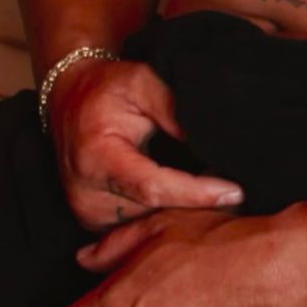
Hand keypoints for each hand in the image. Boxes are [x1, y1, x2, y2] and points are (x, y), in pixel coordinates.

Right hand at [47, 57, 242, 232]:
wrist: (70, 100)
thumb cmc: (108, 89)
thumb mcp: (141, 81)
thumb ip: (173, 106)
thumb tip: (209, 136)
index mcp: (96, 158)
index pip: (152, 187)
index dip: (195, 193)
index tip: (233, 191)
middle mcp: (86, 193)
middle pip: (154, 211)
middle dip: (197, 203)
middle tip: (235, 188)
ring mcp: (89, 213)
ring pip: (150, 223)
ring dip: (182, 211)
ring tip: (213, 188)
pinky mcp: (95, 222)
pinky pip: (139, 226)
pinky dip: (165, 213)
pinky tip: (188, 196)